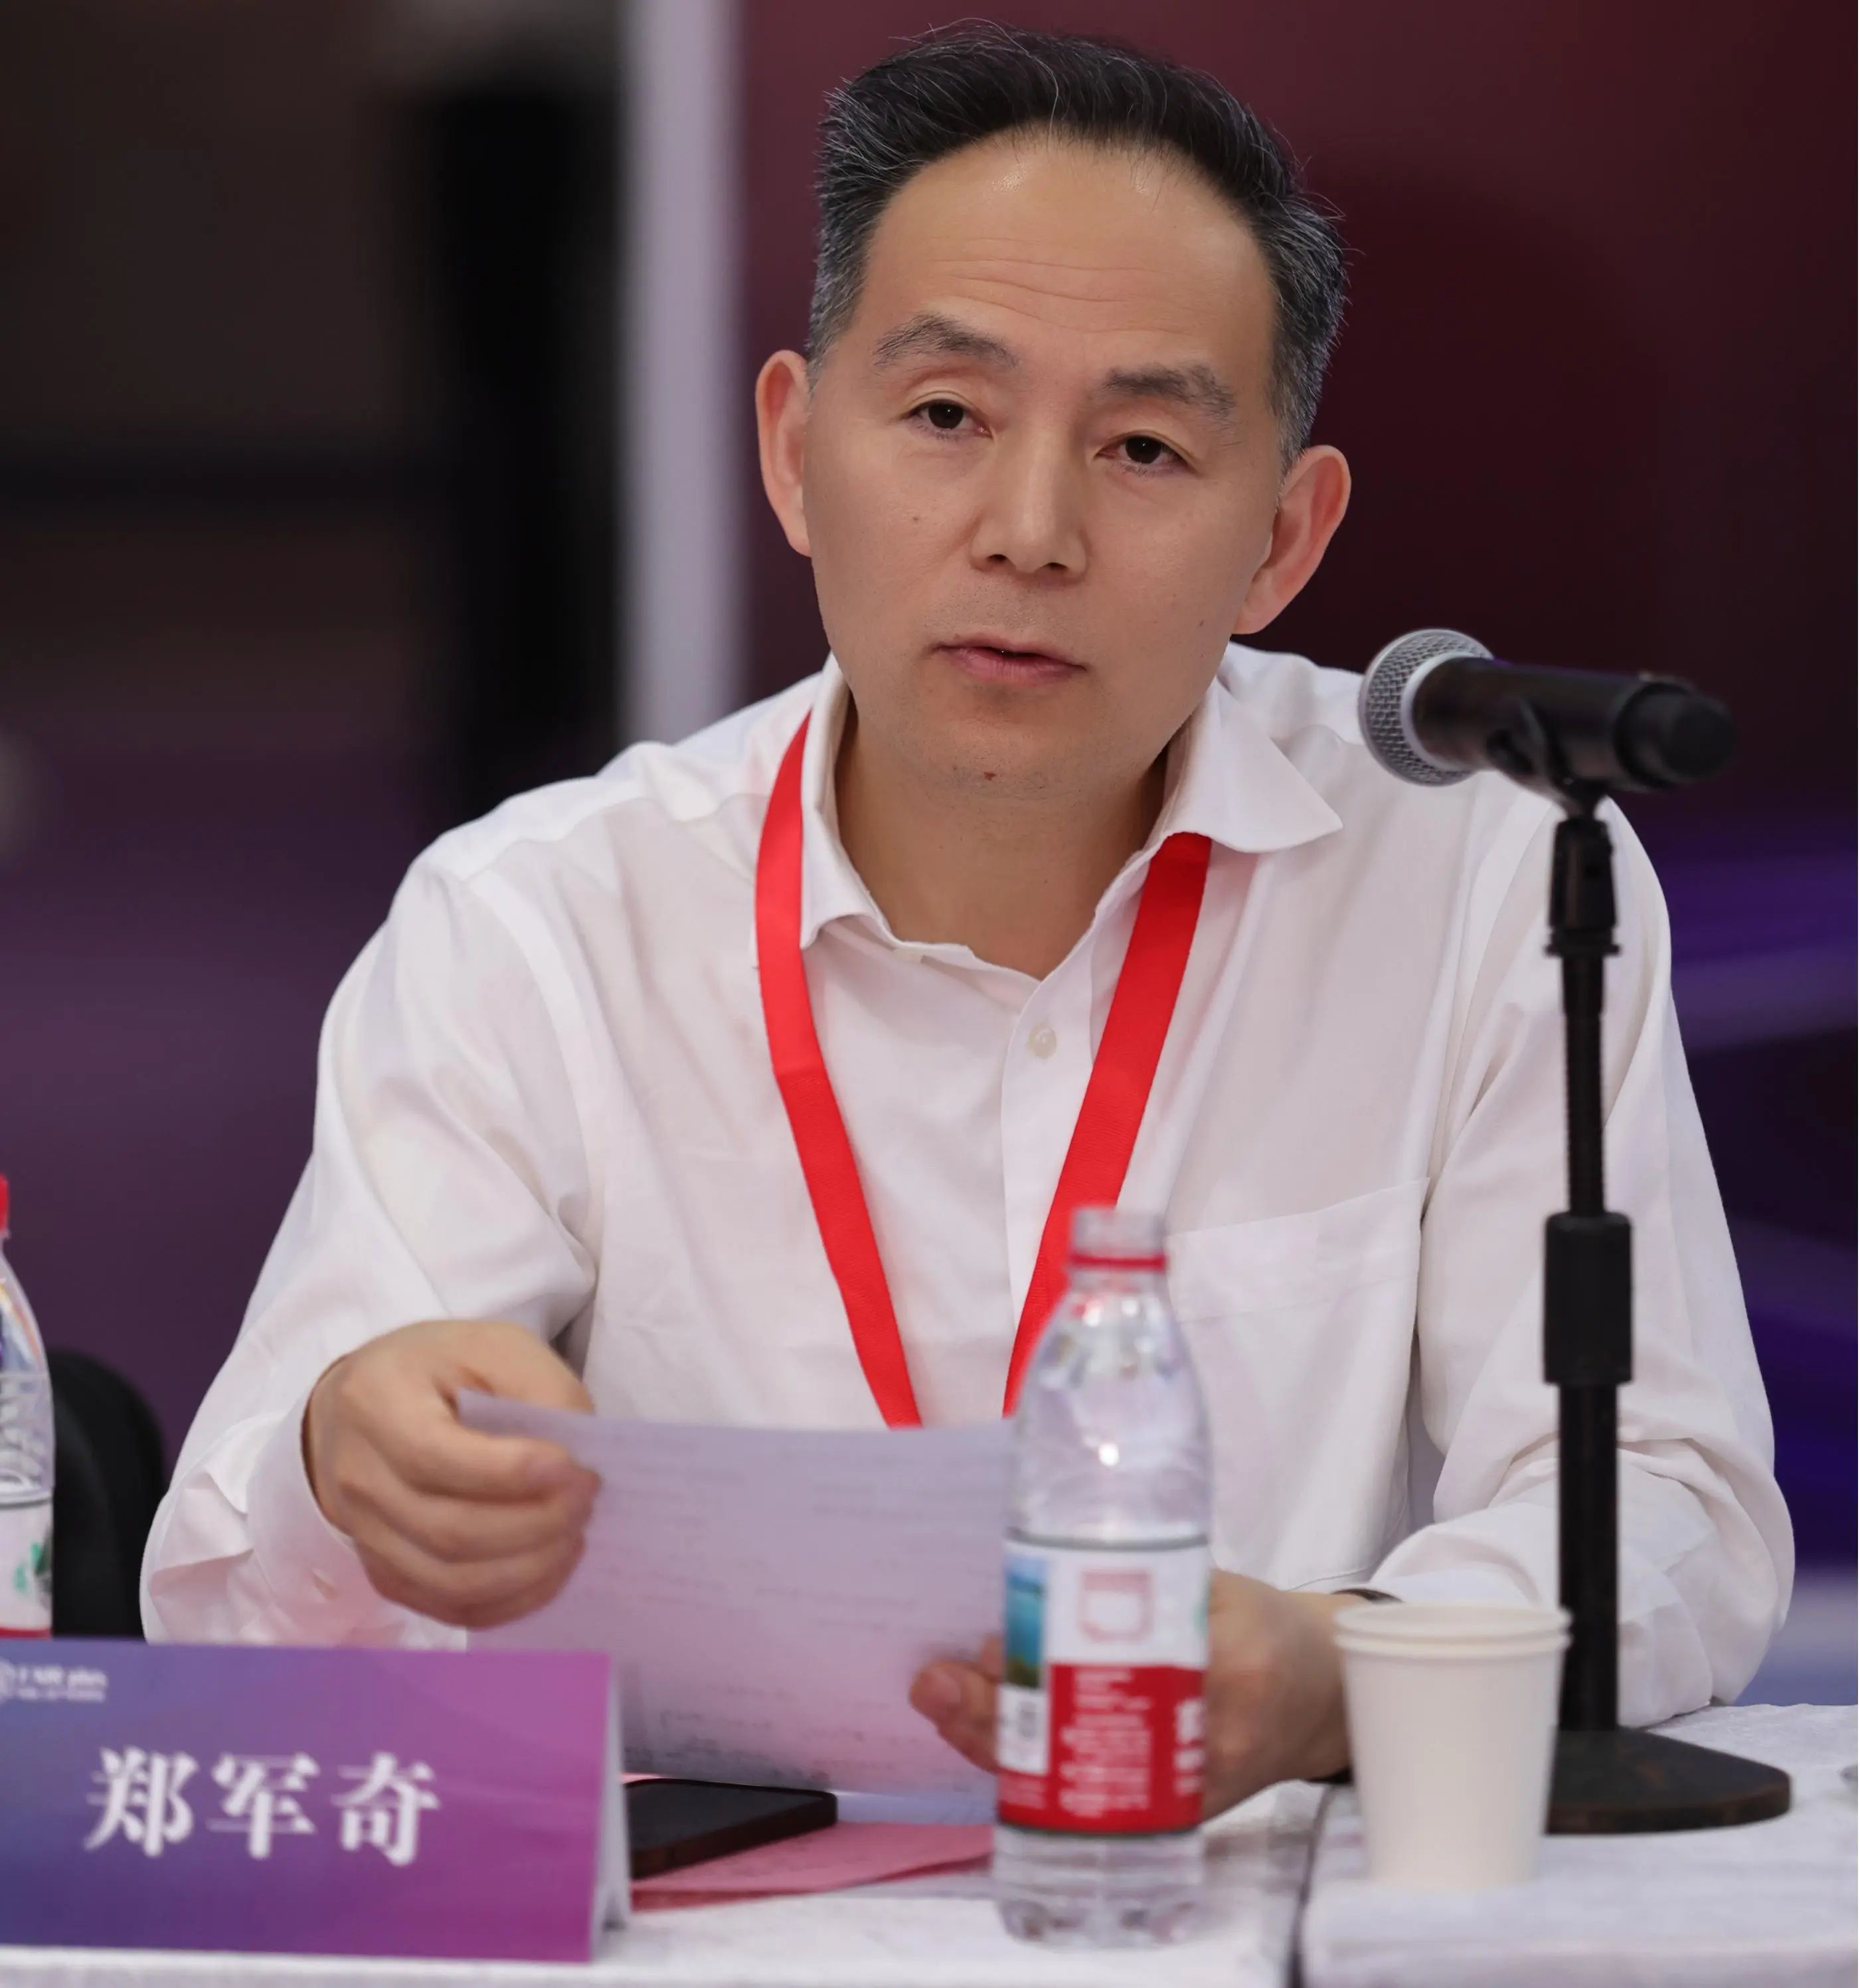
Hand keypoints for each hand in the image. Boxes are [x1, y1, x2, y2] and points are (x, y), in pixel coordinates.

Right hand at [303, 1318, 599, 1629]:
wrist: (368, 1405)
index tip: (576, 1469)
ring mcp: (364, 1533)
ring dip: (530, 1569)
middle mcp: (357, 1476)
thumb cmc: (443, 1367)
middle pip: (448, 1531)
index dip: (512, 1473)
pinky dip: (510, 1601)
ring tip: (575, 1533)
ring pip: (450, 1582)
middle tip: (587, 1498)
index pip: (437, 1456)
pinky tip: (549, 1568)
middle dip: (536, 1524)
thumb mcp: (497, 1346)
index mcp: (376, 1401)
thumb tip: (577, 1458)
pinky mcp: (384, 1572)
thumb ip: (542, 1388)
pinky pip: (448, 1608)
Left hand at [909, 1570, 1354, 1814]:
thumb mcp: (1215, 1583)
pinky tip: (990, 1746)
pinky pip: (1097, 1800)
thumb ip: (1142, 1582)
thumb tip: (1038, 1585)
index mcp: (1232, 1653)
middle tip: (937, 1684)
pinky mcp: (1182, 1812)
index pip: (1126, 1662)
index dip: (1048, 1659)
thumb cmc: (1267, 1627)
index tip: (988, 1645)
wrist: (1326, 1696)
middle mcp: (1214, 1729)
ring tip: (943, 1707)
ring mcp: (1197, 1782)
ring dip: (1005, 1747)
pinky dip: (1041, 1774)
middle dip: (1003, 1713)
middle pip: (1089, 1733)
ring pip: (1083, 1777)